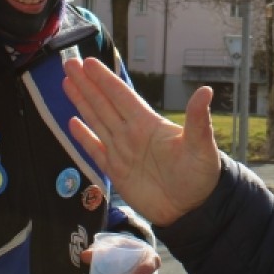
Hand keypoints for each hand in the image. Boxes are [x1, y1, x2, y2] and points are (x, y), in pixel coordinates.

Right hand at [64, 56, 221, 225]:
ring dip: (82, 102)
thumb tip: (206, 91)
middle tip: (70, 63)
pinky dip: (84, 137)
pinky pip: (96, 150)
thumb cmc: (200, 175)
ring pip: (97, 121)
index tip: (89, 62)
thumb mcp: (201, 146)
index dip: (105, 80)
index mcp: (148, 124)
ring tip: (67, 83)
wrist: (192, 210)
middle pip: (104, 103)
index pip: (121, 96)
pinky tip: (72, 123)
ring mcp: (123, 152)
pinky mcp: (116, 172)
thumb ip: (198, 119)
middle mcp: (132, 133)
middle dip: (87, 84)